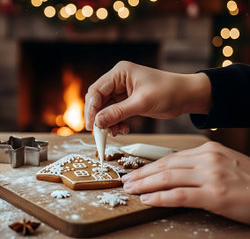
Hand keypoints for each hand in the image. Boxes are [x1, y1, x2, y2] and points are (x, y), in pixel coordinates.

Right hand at [84, 61, 210, 133]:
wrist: (188, 96)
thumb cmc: (169, 92)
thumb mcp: (142, 103)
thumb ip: (118, 112)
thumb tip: (98, 122)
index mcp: (119, 73)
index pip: (96, 91)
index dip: (91, 109)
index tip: (92, 125)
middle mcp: (118, 80)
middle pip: (98, 100)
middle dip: (98, 117)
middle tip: (99, 132)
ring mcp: (121, 91)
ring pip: (104, 109)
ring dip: (108, 122)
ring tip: (116, 131)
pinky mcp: (127, 101)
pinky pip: (114, 113)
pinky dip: (115, 122)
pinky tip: (123, 129)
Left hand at [122, 141, 249, 224]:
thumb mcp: (225, 165)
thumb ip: (200, 166)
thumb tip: (172, 174)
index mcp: (209, 150)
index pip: (171, 157)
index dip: (150, 166)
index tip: (136, 171)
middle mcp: (209, 159)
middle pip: (166, 166)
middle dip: (142, 174)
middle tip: (126, 180)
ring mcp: (212, 176)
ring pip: (168, 178)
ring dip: (145, 184)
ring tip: (131, 189)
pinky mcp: (215, 194)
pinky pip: (180, 195)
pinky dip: (160, 197)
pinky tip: (148, 200)